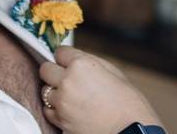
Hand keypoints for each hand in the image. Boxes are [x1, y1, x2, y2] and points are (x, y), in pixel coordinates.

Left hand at [39, 46, 162, 133]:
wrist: (131, 132)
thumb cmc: (128, 104)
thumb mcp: (113, 72)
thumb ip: (91, 62)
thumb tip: (76, 59)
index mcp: (81, 65)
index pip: (60, 52)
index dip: (66, 58)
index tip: (69, 62)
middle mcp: (67, 82)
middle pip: (45, 69)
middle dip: (54, 72)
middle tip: (66, 78)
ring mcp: (61, 103)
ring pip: (45, 91)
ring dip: (55, 92)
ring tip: (72, 97)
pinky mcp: (60, 121)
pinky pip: (48, 111)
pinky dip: (56, 109)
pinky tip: (70, 110)